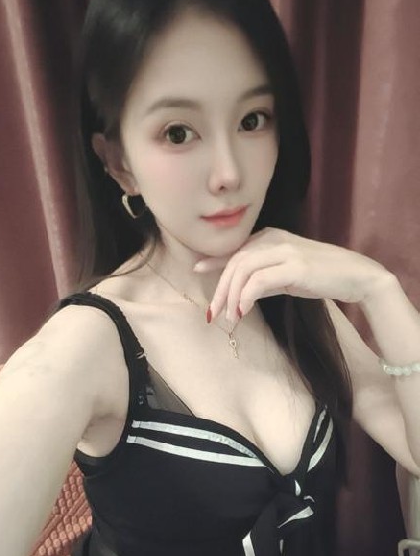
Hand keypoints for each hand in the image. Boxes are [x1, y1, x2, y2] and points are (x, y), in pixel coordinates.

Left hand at [193, 227, 388, 322]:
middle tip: (212, 312)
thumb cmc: (323, 277)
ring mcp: (285, 251)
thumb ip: (264, 280)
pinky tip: (243, 311)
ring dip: (231, 296)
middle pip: (235, 261)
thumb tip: (241, 296)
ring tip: (229, 318)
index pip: (236, 249)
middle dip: (220, 288)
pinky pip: (259, 281)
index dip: (215, 261)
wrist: (357, 276)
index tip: (198, 270)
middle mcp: (275, 239)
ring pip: (243, 269)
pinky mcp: (295, 267)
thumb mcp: (287, 276)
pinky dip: (246, 296)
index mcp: (271, 237)